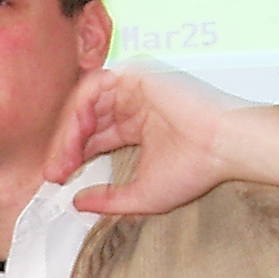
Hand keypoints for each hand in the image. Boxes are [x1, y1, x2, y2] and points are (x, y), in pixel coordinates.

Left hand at [44, 63, 254, 217]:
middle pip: (84, 119)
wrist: (223, 147)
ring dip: (69, 130)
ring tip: (65, 157)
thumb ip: (108, 199)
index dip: (72, 156)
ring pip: (84, 102)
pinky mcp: (135, 74)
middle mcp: (132, 104)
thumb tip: (76, 203)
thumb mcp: (142, 194)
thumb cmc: (195, 169)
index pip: (92, 137)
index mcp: (136, 126)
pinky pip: (94, 85)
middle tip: (55, 172)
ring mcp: (133, 88)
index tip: (59, 178)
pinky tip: (79, 134)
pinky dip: (80, 107)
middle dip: (65, 146)